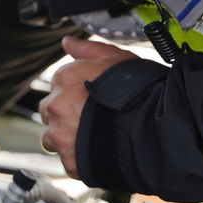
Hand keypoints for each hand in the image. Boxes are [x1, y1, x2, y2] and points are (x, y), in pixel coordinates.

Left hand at [37, 35, 139, 177]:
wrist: (152, 130)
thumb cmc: (139, 93)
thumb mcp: (117, 59)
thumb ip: (89, 50)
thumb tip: (68, 42)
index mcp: (65, 77)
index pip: (59, 84)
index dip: (76, 92)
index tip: (91, 98)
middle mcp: (56, 105)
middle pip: (51, 110)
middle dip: (66, 114)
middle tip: (91, 118)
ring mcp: (60, 134)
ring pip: (53, 137)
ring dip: (67, 137)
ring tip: (93, 137)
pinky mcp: (70, 160)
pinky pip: (68, 160)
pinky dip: (79, 157)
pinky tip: (98, 151)